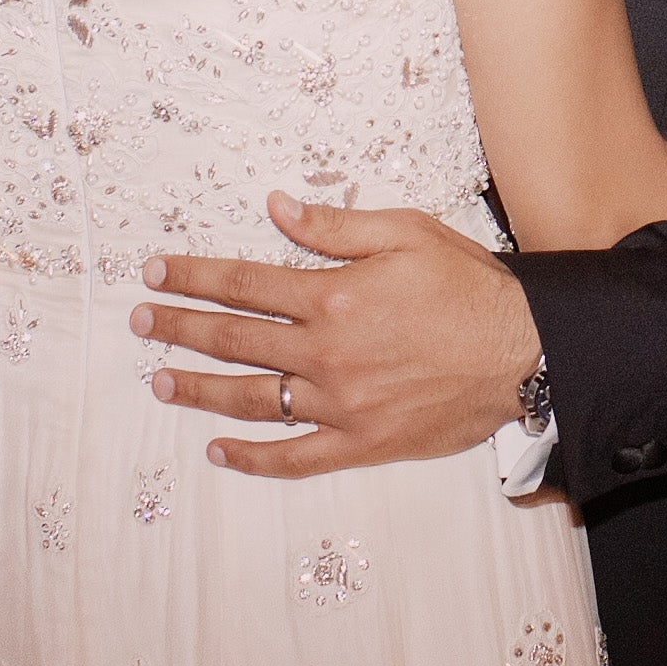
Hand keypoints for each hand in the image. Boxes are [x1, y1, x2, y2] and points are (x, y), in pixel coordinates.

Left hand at [134, 193, 538, 478]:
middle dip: (179, 328)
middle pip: (234, 339)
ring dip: (199, 389)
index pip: (243, 284)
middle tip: (141, 321)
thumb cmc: (468, 286)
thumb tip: (276, 208)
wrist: (525, 352)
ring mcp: (340, 403)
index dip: (193, 277)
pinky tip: (219, 450)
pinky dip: (253, 457)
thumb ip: (334, 226)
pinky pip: (295, 457)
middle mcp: (326, 352)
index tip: (156, 273)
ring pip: (252, 399)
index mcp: (333, 295)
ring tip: (161, 380)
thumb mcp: (406, 233)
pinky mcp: (362, 443)